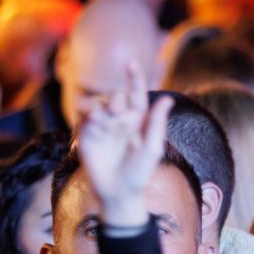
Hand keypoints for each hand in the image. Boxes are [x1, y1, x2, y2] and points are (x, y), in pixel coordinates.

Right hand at [76, 61, 172, 226]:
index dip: (134, 78)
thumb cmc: (140, 172)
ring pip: (100, 103)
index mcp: (138, 121)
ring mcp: (103, 126)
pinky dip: (91, 115)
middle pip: (116, 96)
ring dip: (104, 107)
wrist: (118, 191)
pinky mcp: (87, 134)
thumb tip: (167, 99)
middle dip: (117, 100)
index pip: (135, 94)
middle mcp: (120, 121)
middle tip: (120, 117)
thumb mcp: (153, 147)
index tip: (130, 62)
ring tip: (108, 121)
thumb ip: (157, 122)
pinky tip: (95, 122)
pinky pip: (86, 115)